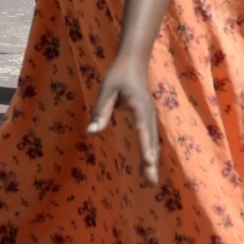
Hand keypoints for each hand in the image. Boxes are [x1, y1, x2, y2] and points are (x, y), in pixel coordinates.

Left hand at [87, 52, 159, 184]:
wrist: (133, 61)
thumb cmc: (118, 75)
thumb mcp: (106, 90)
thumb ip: (100, 111)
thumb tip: (91, 133)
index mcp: (140, 108)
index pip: (143, 131)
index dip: (146, 147)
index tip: (149, 162)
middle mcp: (148, 115)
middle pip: (151, 142)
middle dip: (151, 162)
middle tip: (150, 182)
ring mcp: (150, 116)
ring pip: (152, 142)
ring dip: (151, 161)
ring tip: (150, 181)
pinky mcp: (147, 117)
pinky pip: (150, 138)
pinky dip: (150, 152)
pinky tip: (148, 164)